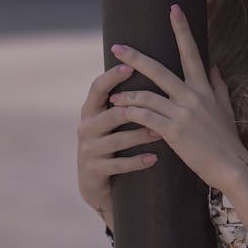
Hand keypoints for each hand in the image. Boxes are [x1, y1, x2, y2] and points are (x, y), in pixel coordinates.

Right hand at [77, 62, 161, 220]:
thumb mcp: (110, 120)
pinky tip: (154, 158)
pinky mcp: (93, 170)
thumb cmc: (111, 141)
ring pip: (118, 140)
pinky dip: (137, 161)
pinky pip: (118, 165)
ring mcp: (88, 149)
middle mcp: (86, 127)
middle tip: (161, 107)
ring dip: (141, 136)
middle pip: (112, 114)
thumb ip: (123, 100)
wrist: (95, 181)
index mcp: (90, 110)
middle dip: (137, 110)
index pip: (97, 88)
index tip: (131, 66)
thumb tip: (148, 68)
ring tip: (161, 133)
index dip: (112, 76)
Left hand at [108, 4, 243, 190]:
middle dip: (135, 57)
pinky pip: (145, 117)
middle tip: (116, 47)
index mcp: (204, 88)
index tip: (173, 8)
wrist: (231, 166)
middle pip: (159, 69)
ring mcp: (182, 113)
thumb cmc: (227, 140)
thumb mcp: (224, 108)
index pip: (191, 51)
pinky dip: (131, 112)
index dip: (182, 29)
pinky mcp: (173, 132)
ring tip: (112, 95)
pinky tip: (120, 111)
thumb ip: (217, 84)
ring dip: (127, 94)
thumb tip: (212, 64)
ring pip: (146, 96)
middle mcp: (192, 96)